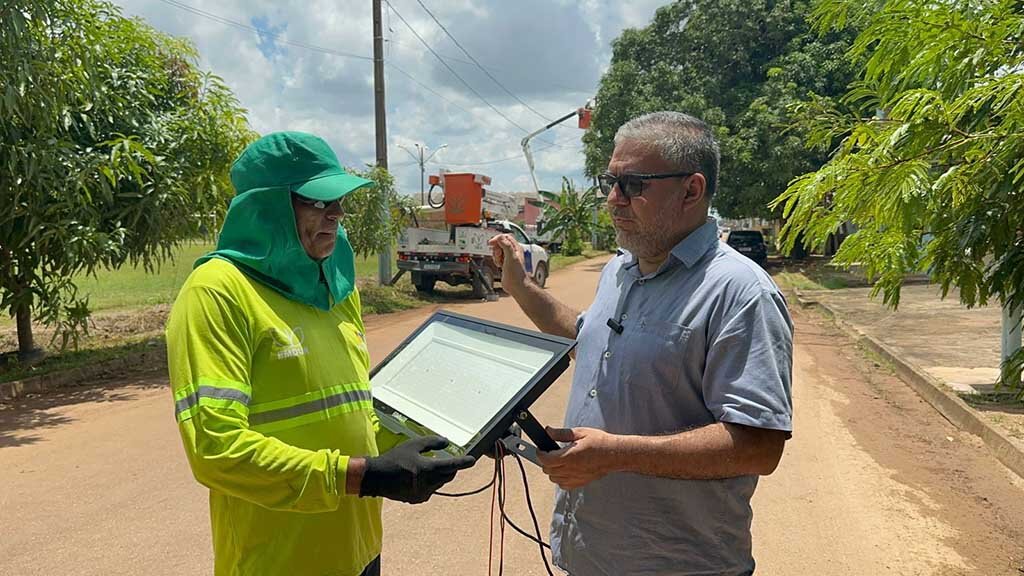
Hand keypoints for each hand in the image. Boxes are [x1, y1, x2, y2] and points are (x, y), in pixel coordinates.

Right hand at [359, 436, 475, 502]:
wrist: (376, 478)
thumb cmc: (394, 459)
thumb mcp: (413, 445)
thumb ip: (431, 443)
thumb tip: (446, 443)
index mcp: (428, 469)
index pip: (452, 466)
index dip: (464, 462)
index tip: (473, 460)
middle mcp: (429, 484)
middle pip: (448, 476)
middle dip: (451, 469)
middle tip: (450, 462)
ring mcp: (423, 494)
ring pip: (440, 484)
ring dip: (440, 476)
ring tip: (431, 468)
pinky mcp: (417, 499)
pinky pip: (430, 491)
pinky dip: (430, 484)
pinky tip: (420, 478)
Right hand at [488, 233, 526, 294]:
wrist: (516, 286)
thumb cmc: (516, 274)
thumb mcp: (511, 257)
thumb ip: (506, 246)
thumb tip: (499, 237)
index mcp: (516, 248)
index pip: (505, 237)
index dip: (497, 239)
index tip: (492, 243)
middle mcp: (513, 252)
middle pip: (500, 243)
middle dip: (496, 248)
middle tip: (498, 255)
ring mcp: (508, 258)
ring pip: (498, 251)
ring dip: (496, 256)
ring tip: (500, 262)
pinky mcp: (505, 264)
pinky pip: (497, 258)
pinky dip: (496, 260)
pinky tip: (499, 265)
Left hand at [536, 426, 621, 489]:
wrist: (615, 454)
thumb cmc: (600, 442)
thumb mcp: (580, 432)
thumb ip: (561, 433)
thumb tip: (548, 431)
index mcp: (570, 456)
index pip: (546, 460)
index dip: (540, 454)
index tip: (540, 449)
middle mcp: (571, 469)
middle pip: (548, 470)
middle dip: (545, 461)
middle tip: (549, 453)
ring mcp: (575, 478)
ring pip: (554, 479)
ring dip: (552, 470)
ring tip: (558, 461)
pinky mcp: (580, 482)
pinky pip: (563, 485)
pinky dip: (560, 479)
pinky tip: (565, 471)